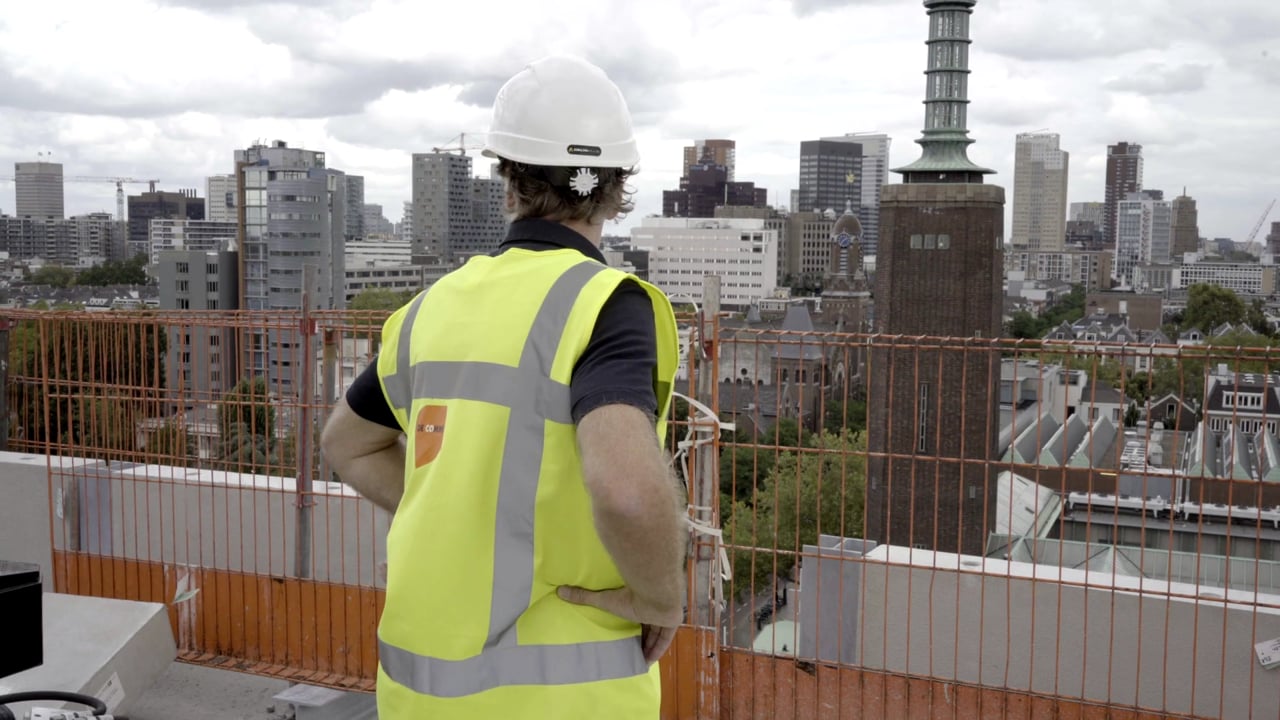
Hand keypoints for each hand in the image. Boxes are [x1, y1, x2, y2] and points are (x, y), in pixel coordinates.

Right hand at [557, 585, 682, 663]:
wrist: (655, 590)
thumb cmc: (629, 594)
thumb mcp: (605, 599)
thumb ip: (584, 596)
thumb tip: (559, 590)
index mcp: (638, 599)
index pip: (636, 614)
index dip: (631, 625)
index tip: (624, 636)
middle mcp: (652, 607)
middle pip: (647, 626)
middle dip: (640, 638)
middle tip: (629, 652)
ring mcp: (664, 614)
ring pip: (657, 634)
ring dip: (648, 646)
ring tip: (636, 661)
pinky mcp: (672, 622)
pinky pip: (665, 640)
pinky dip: (657, 651)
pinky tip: (647, 662)